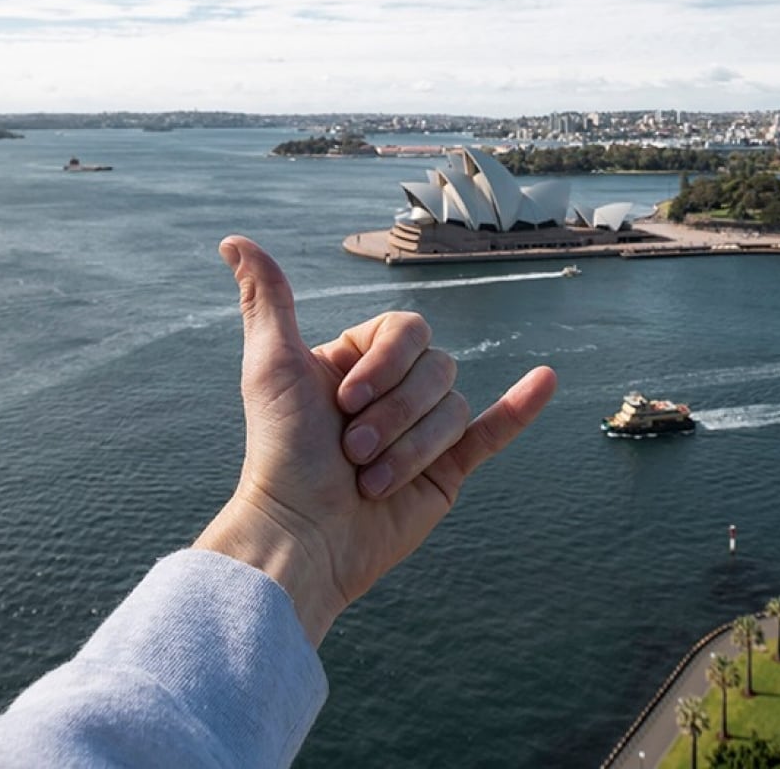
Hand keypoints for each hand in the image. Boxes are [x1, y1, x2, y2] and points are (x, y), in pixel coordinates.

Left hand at [193, 237, 556, 644]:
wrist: (300, 538)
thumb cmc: (278, 454)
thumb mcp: (270, 367)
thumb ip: (267, 299)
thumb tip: (234, 241)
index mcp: (358, 361)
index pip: (406, 330)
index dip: (385, 363)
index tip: (344, 400)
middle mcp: (393, 391)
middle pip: (436, 368)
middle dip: (395, 413)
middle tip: (352, 450)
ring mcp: (424, 431)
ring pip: (453, 408)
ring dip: (411, 447)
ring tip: (370, 480)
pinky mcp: (448, 471)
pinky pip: (494, 430)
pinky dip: (521, 407)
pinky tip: (546, 379)